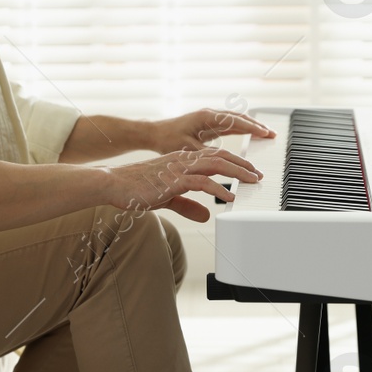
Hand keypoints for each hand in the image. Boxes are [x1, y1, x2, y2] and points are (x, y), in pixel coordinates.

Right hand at [102, 148, 262, 222]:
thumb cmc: (135, 189)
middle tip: (258, 174)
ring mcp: (179, 167)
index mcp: (182, 160)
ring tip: (252, 181)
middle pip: (221, 156)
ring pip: (216, 164)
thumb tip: (205, 215)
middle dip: (242, 164)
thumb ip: (187, 205)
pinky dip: (219, 188)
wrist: (113, 183)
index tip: (248, 170)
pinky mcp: (173, 180)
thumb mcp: (167, 199)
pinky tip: (229, 196)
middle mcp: (183, 159)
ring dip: (237, 172)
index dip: (234, 161)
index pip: (214, 155)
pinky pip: (202, 182)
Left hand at [149, 108, 275, 151]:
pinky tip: (251, 134)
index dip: (252, 128)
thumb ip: (207, 155)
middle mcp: (211, 115)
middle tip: (273, 135)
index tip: (266, 134)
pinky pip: (231, 124)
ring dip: (252, 126)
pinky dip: (243, 128)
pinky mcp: (209, 124)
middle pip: (240, 118)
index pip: (236, 121)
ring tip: (266, 134)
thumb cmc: (168, 140)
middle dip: (257, 126)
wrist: (155, 133)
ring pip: (237, 120)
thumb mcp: (188, 150)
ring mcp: (211, 118)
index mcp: (207, 118)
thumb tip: (225, 161)